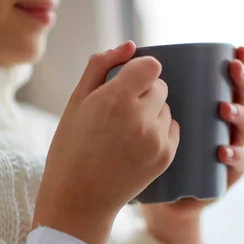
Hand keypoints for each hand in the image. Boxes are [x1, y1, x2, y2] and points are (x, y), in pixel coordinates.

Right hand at [33, 41, 179, 243]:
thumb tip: (129, 45)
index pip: (151, 65)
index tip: (126, 82)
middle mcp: (141, 118)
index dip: (139, 70)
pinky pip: (172, 129)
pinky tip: (137, 145)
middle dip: (144, 92)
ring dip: (152, 112)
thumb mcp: (76, 103)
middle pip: (161, 86)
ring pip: (167, 108)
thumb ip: (100, 66)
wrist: (79, 199)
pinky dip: (159, 131)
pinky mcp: (166, 157)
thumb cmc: (71, 148)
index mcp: (115, 99)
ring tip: (126, 133)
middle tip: (120, 112)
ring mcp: (156, 140)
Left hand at [141, 46, 243, 243]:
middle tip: (234, 69)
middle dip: (243, 81)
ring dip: (240, 115)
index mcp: (209, 105)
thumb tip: (129, 47)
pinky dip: (234, 157)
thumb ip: (135, 83)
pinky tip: (223, 151)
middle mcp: (224, 124)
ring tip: (224, 109)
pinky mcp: (225, 175)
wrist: (150, 196)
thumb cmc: (141, 147)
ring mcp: (229, 148)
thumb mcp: (140, 113)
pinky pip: (238, 165)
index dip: (240, 62)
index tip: (236, 49)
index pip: (229, 80)